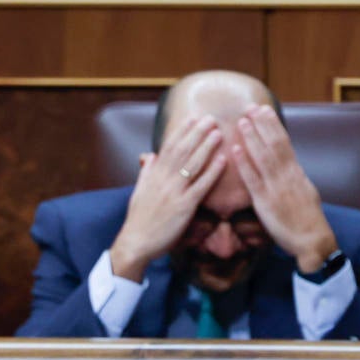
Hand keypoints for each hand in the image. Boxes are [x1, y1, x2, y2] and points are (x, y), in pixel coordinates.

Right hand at [107, 116, 224, 282]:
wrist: (136, 242)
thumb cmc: (139, 220)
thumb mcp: (139, 191)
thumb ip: (146, 172)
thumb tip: (149, 156)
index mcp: (153, 174)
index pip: (169, 147)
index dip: (182, 131)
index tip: (193, 117)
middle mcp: (163, 179)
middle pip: (182, 150)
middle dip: (197, 132)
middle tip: (211, 118)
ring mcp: (174, 192)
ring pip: (192, 164)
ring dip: (206, 147)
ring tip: (218, 133)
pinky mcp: (184, 206)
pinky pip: (201, 186)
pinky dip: (212, 172)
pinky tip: (223, 161)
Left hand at [227, 105, 337, 273]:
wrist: (313, 241)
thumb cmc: (308, 220)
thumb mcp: (306, 193)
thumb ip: (294, 178)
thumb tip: (288, 165)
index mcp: (297, 173)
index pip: (284, 143)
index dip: (273, 125)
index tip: (264, 110)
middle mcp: (287, 176)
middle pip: (274, 144)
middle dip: (262, 125)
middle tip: (250, 107)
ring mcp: (276, 188)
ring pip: (263, 157)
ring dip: (252, 138)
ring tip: (242, 122)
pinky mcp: (265, 202)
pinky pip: (253, 179)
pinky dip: (244, 163)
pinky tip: (235, 150)